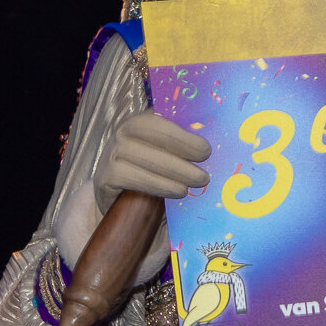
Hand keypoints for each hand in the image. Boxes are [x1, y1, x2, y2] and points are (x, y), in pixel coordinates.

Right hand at [93, 112, 210, 212]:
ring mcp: (110, 154)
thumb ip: (191, 150)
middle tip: (207, 161)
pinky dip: (154, 183)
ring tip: (199, 181)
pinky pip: (124, 174)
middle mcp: (123, 133)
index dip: (180, 129)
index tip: (205, 148)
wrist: (131, 210)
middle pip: (145, 127)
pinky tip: (177, 191)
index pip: (156, 114)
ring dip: (172, 167)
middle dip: (179, 143)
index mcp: (144, 122)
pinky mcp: (103, 177)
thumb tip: (222, 145)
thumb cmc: (163, 179)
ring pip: (135, 151)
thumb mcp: (178, 160)